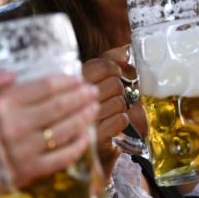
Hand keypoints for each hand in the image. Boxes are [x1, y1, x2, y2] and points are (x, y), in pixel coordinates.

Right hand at [0, 67, 98, 196]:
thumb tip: (12, 73)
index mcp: (3, 105)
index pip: (45, 88)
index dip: (66, 81)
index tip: (77, 77)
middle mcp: (17, 126)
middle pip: (60, 106)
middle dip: (81, 96)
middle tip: (93, 90)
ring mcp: (27, 150)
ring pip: (66, 129)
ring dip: (84, 117)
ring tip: (94, 107)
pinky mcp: (32, 171)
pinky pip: (63, 156)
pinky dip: (79, 145)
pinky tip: (87, 135)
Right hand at [82, 47, 131, 177]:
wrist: (79, 148)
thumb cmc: (88, 108)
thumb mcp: (93, 78)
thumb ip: (108, 60)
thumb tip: (126, 49)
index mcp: (72, 81)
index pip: (103, 65)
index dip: (116, 69)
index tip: (116, 74)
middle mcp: (75, 99)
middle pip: (115, 84)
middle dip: (121, 89)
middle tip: (115, 94)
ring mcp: (85, 119)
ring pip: (120, 102)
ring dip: (121, 106)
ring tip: (111, 109)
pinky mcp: (96, 137)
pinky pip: (121, 119)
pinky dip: (122, 120)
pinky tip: (113, 122)